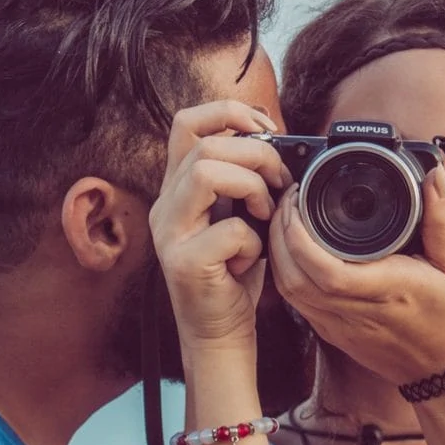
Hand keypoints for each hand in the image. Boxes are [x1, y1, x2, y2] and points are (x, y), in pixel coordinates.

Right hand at [149, 101, 288, 353]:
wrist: (219, 331)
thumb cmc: (233, 273)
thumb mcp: (237, 215)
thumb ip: (242, 179)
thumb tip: (274, 142)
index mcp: (176, 187)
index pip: (187, 123)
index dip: (228, 113)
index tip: (265, 129)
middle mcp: (165, 205)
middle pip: (205, 144)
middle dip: (256, 154)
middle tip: (279, 182)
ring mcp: (169, 234)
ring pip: (207, 173)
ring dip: (252, 187)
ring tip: (264, 213)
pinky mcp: (184, 263)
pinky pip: (229, 229)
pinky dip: (253, 241)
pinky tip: (252, 258)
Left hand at [268, 165, 444, 384]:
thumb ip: (442, 219)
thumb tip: (434, 176)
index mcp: (388, 290)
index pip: (326, 269)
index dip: (299, 236)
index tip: (298, 200)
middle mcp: (357, 312)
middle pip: (294, 277)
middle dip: (280, 234)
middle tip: (288, 200)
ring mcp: (340, 326)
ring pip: (288, 291)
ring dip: (278, 252)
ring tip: (286, 219)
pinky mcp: (332, 334)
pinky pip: (295, 303)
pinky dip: (285, 273)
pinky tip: (292, 250)